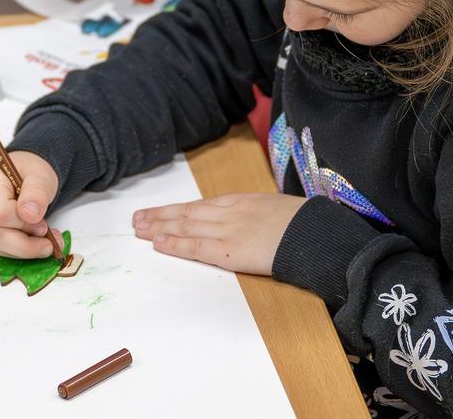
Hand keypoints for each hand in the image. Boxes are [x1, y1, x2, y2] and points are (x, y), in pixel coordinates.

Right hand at [0, 151, 62, 259]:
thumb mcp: (39, 175)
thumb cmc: (27, 172)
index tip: (44, 225)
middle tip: (50, 244)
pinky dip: (19, 251)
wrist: (18, 174)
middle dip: (26, 245)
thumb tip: (31, 215)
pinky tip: (35, 244)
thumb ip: (37, 192)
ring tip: (47, 244)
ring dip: (25, 251)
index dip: (23, 224)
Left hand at [132, 193, 307, 275]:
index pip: (201, 205)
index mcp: (242, 201)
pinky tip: (159, 242)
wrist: (315, 233)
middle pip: (187, 213)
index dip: (177, 209)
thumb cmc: (304, 224)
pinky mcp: (229, 250)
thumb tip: (251, 223)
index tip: (159, 210)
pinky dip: (176, 244)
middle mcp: (229, 212)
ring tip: (139, 228)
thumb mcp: (276, 210)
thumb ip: (257, 215)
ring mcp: (228, 230)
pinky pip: (196, 247)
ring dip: (160, 227)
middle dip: (161, 216)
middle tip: (137, 218)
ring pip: (186, 227)